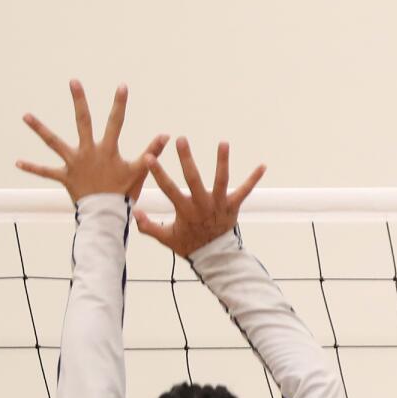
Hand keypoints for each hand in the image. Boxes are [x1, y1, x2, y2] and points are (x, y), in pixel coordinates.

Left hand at [17, 80, 167, 203]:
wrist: (106, 214)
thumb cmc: (124, 194)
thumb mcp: (140, 172)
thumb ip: (152, 152)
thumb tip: (166, 136)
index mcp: (107, 149)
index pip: (116, 122)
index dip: (120, 104)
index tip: (121, 86)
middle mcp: (88, 151)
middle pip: (82, 121)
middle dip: (79, 100)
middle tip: (74, 82)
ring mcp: (74, 163)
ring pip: (54, 142)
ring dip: (40, 128)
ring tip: (25, 116)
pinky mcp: (65, 176)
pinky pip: (46, 172)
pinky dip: (33, 167)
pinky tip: (17, 162)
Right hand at [135, 137, 265, 257]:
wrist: (215, 258)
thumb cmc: (189, 245)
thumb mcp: (166, 238)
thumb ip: (148, 226)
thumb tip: (133, 211)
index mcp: (185, 211)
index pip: (169, 189)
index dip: (158, 173)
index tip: (149, 157)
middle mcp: (203, 205)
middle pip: (194, 179)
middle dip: (187, 159)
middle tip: (182, 139)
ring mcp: (219, 205)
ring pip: (222, 180)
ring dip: (223, 161)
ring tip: (223, 143)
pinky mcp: (233, 206)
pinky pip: (245, 191)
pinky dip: (254, 179)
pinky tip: (263, 166)